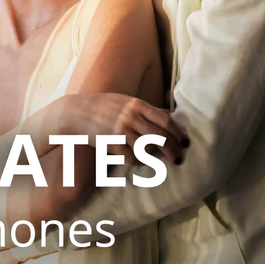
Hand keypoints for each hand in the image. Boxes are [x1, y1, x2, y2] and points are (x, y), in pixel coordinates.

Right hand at [59, 93, 188, 164]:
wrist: (79, 112)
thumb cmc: (105, 105)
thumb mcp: (127, 101)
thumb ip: (147, 108)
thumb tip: (169, 113)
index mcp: (137, 104)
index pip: (165, 119)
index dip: (178, 132)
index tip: (185, 141)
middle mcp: (131, 117)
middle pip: (160, 136)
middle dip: (173, 149)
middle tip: (179, 157)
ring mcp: (121, 130)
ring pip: (147, 149)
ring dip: (156, 157)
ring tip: (163, 162)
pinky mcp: (112, 143)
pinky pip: (131, 157)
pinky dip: (137, 161)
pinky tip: (139, 162)